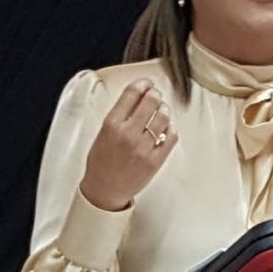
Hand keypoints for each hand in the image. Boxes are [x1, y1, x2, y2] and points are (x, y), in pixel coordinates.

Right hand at [79, 79, 177, 211]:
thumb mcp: (103, 133)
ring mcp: (143, 147)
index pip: (132, 94)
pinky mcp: (155, 160)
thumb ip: (119, 116)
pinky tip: (165, 129)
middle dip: (155, 94)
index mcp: (111, 124)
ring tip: (162, 111)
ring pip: (163, 117)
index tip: (147, 82)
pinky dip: (171, 129)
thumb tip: (138, 98)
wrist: (104, 189)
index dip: (143, 83)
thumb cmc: (101, 162)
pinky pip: (171, 137)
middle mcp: (128, 134)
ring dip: (165, 110)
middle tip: (156, 95)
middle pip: (150, 101)